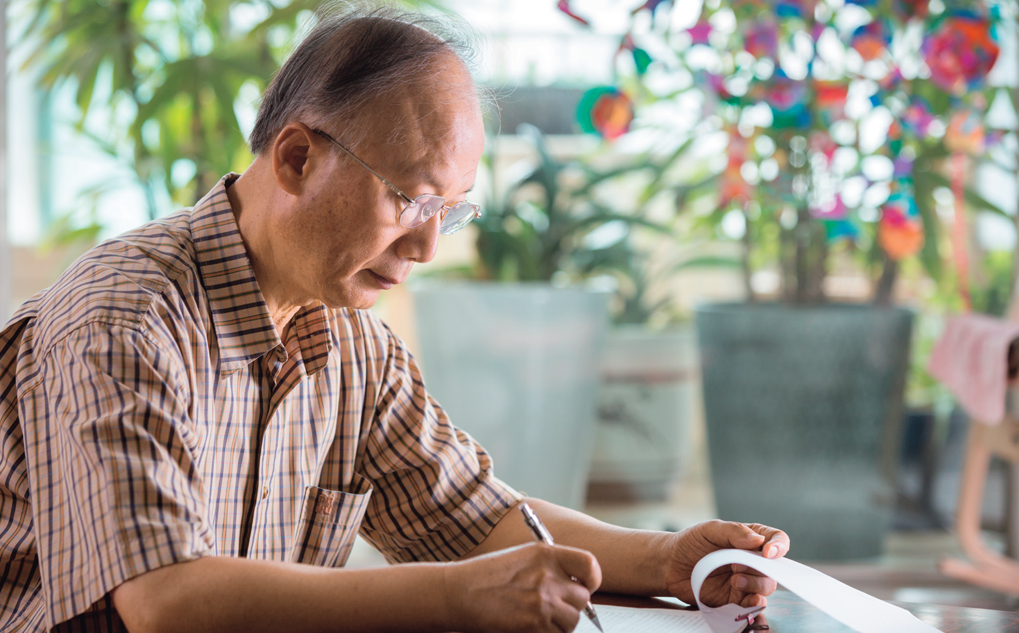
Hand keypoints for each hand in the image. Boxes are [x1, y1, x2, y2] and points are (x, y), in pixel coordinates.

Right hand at [444, 542, 601, 632]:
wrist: (458, 592)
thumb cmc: (485, 575)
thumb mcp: (521, 557)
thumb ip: (550, 567)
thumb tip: (574, 585)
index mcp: (546, 554)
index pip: (589, 565)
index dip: (591, 579)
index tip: (585, 586)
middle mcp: (548, 576)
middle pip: (582, 599)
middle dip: (570, 606)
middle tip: (551, 608)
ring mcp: (542, 602)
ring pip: (571, 621)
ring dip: (559, 624)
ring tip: (536, 618)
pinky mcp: (534, 626)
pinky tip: (528, 627)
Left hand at [664, 520, 788, 608]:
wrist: (671, 565)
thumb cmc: (691, 543)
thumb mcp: (709, 530)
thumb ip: (733, 532)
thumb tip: (758, 540)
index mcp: (749, 539)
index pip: (776, 540)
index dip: (779, 545)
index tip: (768, 552)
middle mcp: (751, 560)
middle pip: (774, 567)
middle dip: (762, 568)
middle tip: (738, 566)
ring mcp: (745, 580)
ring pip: (766, 586)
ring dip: (756, 585)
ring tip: (734, 580)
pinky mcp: (736, 598)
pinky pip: (753, 604)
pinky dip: (755, 604)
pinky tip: (750, 600)